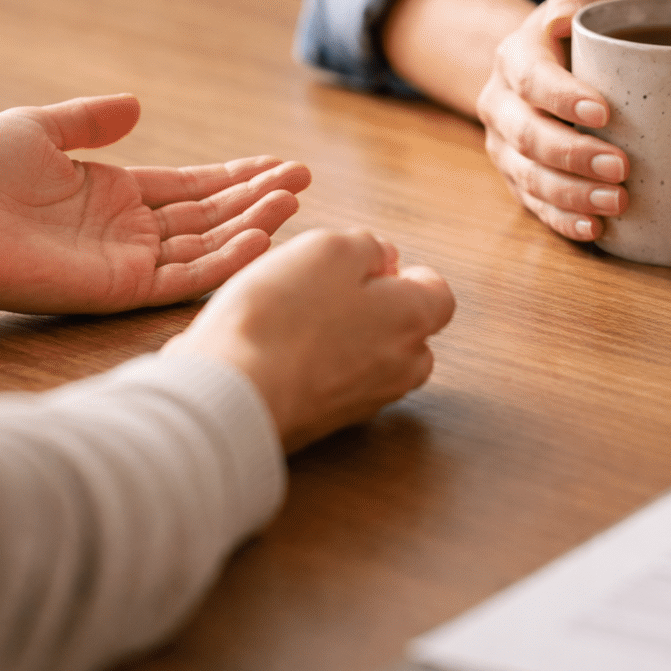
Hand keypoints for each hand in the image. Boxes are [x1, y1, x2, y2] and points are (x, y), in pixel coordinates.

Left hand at [0, 94, 310, 314]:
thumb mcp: (39, 129)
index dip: (236, 176)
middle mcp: (128, 231)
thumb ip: (90, 120)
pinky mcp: (119, 288)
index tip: (278, 164)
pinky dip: (223, 260)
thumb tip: (136, 104)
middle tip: (302, 178)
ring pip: (206, 245)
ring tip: (293, 200)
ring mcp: (127, 262)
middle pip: (209, 215)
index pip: (191, 188)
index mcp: (114, 194)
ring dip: (251, 224)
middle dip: (257, 196)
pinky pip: (184, 277)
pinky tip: (258, 237)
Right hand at [165, 229, 454, 452]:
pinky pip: (334, 386)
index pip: (438, 296)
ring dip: (343, 338)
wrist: (233, 395)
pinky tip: (277, 350)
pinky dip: (316, 366)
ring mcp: (365, 401)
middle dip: (377, 309)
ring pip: (370, 360)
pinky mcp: (327, 423)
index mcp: (412, 321)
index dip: (405, 274)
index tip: (369, 267)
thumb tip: (383, 258)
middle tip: (327, 290)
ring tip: (294, 318)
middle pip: (406, 332)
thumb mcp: (328, 249)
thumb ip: (366, 247)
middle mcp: (400, 368)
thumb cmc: (281, 317)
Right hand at [476, 0, 629, 240]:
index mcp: (513, 58)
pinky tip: (595, 229)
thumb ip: (576, 2)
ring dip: (571, 194)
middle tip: (622, 167)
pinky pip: (534, 207)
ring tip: (616, 203)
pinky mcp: (516, 179)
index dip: (563, 98)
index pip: (532, 80)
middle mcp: (499, 105)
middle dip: (574, 156)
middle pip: (529, 137)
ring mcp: (504, 147)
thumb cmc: (576, 34)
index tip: (604, 113)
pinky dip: (563, 221)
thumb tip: (562, 23)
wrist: (540, 66)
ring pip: (529, 178)